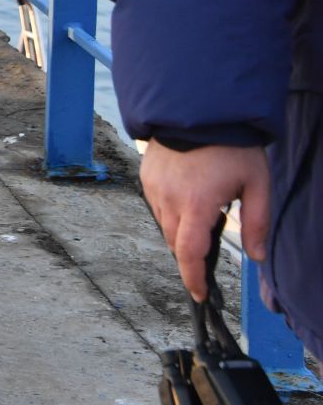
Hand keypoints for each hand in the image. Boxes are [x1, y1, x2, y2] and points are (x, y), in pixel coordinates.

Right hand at [140, 141, 271, 299]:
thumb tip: (258, 257)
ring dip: (180, 231)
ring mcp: (153, 186)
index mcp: (196, 205)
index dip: (194, 279)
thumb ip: (258, 223)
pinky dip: (171, 210)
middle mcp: (168, 198)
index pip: (189, 253)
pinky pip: (156, 203)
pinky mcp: (146, 174)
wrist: (199, 109)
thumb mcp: (257, 184)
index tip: (200, 295)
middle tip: (207, 257)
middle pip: (175, 242)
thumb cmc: (232, 146)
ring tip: (202, 217)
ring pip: (164, 224)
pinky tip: (188, 197)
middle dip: (190, 255)